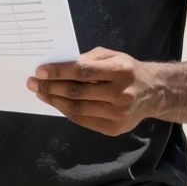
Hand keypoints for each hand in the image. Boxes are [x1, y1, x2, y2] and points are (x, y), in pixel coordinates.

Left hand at [27, 47, 160, 135]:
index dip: (59, 72)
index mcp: (120, 70)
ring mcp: (118, 114)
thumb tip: (60, 67)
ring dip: (55, 101)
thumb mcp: (112, 56)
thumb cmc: (127, 70)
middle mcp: (121, 93)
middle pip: (78, 92)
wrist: (154, 93)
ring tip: (41, 93)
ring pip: (78, 109)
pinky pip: (83, 120)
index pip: (83, 72)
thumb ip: (88, 59)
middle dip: (51, 87)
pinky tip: (57, 103)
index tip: (40, 71)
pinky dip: (66, 111)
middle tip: (33, 82)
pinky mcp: (114, 129)